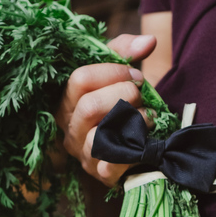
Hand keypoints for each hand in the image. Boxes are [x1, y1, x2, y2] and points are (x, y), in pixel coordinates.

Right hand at [56, 33, 156, 185]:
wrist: (139, 141)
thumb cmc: (123, 102)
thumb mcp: (117, 72)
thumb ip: (126, 51)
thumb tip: (148, 42)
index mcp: (67, 101)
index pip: (79, 80)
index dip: (113, 72)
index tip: (136, 74)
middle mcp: (69, 129)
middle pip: (89, 106)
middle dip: (124, 95)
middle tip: (141, 95)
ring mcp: (83, 154)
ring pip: (99, 135)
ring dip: (132, 121)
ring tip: (148, 117)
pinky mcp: (100, 174)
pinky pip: (111, 165)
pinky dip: (132, 151)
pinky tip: (145, 140)